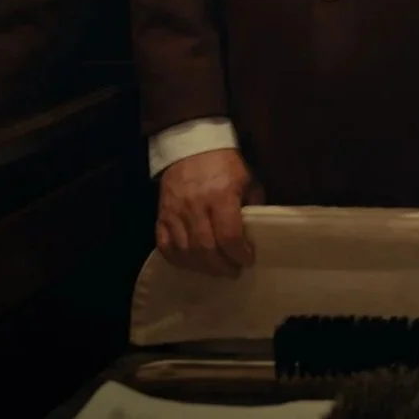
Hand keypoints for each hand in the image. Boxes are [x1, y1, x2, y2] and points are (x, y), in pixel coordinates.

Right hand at [155, 148, 260, 277]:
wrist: (191, 146)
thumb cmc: (225, 164)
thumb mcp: (248, 179)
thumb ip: (253, 205)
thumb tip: (257, 233)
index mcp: (221, 196)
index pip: (228, 236)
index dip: (238, 254)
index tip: (247, 261)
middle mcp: (196, 206)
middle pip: (206, 249)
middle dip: (221, 267)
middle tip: (233, 272)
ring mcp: (175, 212)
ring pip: (185, 251)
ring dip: (202, 267)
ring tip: (216, 270)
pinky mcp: (161, 215)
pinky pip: (165, 246)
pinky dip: (178, 260)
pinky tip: (191, 264)